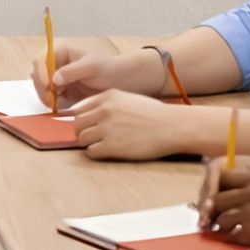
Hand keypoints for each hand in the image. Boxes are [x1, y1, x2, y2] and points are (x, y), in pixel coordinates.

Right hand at [36, 41, 159, 107]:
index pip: (41, 59)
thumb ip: (72, 71)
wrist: (119, 82)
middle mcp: (56, 63)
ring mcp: (57, 77)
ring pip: (41, 87)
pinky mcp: (61, 90)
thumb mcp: (92, 67)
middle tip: (51, 101)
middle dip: (41, 88)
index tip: (48, 86)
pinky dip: (52, 102)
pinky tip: (60, 106)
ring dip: (45, 96)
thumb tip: (54, 78)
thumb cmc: (108, 69)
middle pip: (37, 74)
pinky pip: (49, 97)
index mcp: (61, 51)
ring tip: (56, 105)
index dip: (40, 72)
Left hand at [70, 89, 200, 160]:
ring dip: (89, 143)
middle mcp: (104, 110)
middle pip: (77, 124)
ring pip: (81, 138)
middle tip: (94, 137)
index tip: (84, 125)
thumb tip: (88, 115)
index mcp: (108, 96)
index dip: (81, 119)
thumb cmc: (154, 114)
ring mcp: (107, 129)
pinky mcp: (112, 146)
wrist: (172, 127)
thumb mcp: (129, 99)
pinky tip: (108, 151)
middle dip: (83, 131)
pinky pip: (91, 152)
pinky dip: (96, 153)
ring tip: (102, 144)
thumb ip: (108, 104)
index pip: (79, 108)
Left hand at [202, 171, 249, 249]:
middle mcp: (249, 192)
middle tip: (212, 220)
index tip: (214, 198)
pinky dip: (234, 238)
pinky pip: (231, 236)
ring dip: (222, 227)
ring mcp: (248, 212)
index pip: (221, 176)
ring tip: (227, 231)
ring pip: (220, 220)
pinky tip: (242, 239)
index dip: (214, 188)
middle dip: (213, 211)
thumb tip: (233, 196)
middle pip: (215, 200)